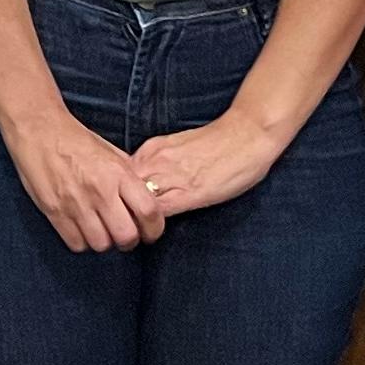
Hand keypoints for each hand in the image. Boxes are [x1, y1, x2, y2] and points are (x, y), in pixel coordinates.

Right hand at [5, 106, 170, 254]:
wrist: (39, 130)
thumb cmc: (75, 139)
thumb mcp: (111, 152)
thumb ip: (128, 177)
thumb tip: (144, 198)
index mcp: (118, 173)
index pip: (149, 211)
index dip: (154, 229)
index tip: (150, 232)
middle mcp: (99, 191)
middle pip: (126, 236)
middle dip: (129, 241)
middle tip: (125, 234)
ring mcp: (76, 203)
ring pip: (101, 244)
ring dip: (104, 241)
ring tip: (101, 230)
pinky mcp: (55, 212)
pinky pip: (76, 244)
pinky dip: (82, 241)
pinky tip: (81, 228)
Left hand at [126, 105, 291, 220]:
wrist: (248, 133)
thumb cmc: (218, 142)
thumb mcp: (178, 147)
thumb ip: (158, 162)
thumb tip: (142, 181)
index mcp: (153, 149)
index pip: (120, 176)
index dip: (116, 195)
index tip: (117, 208)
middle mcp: (157, 160)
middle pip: (122, 190)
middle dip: (118, 208)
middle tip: (121, 224)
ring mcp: (172, 176)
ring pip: (137, 203)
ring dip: (133, 218)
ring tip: (134, 231)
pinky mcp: (191, 193)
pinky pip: (159, 212)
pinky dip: (151, 223)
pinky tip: (152, 230)